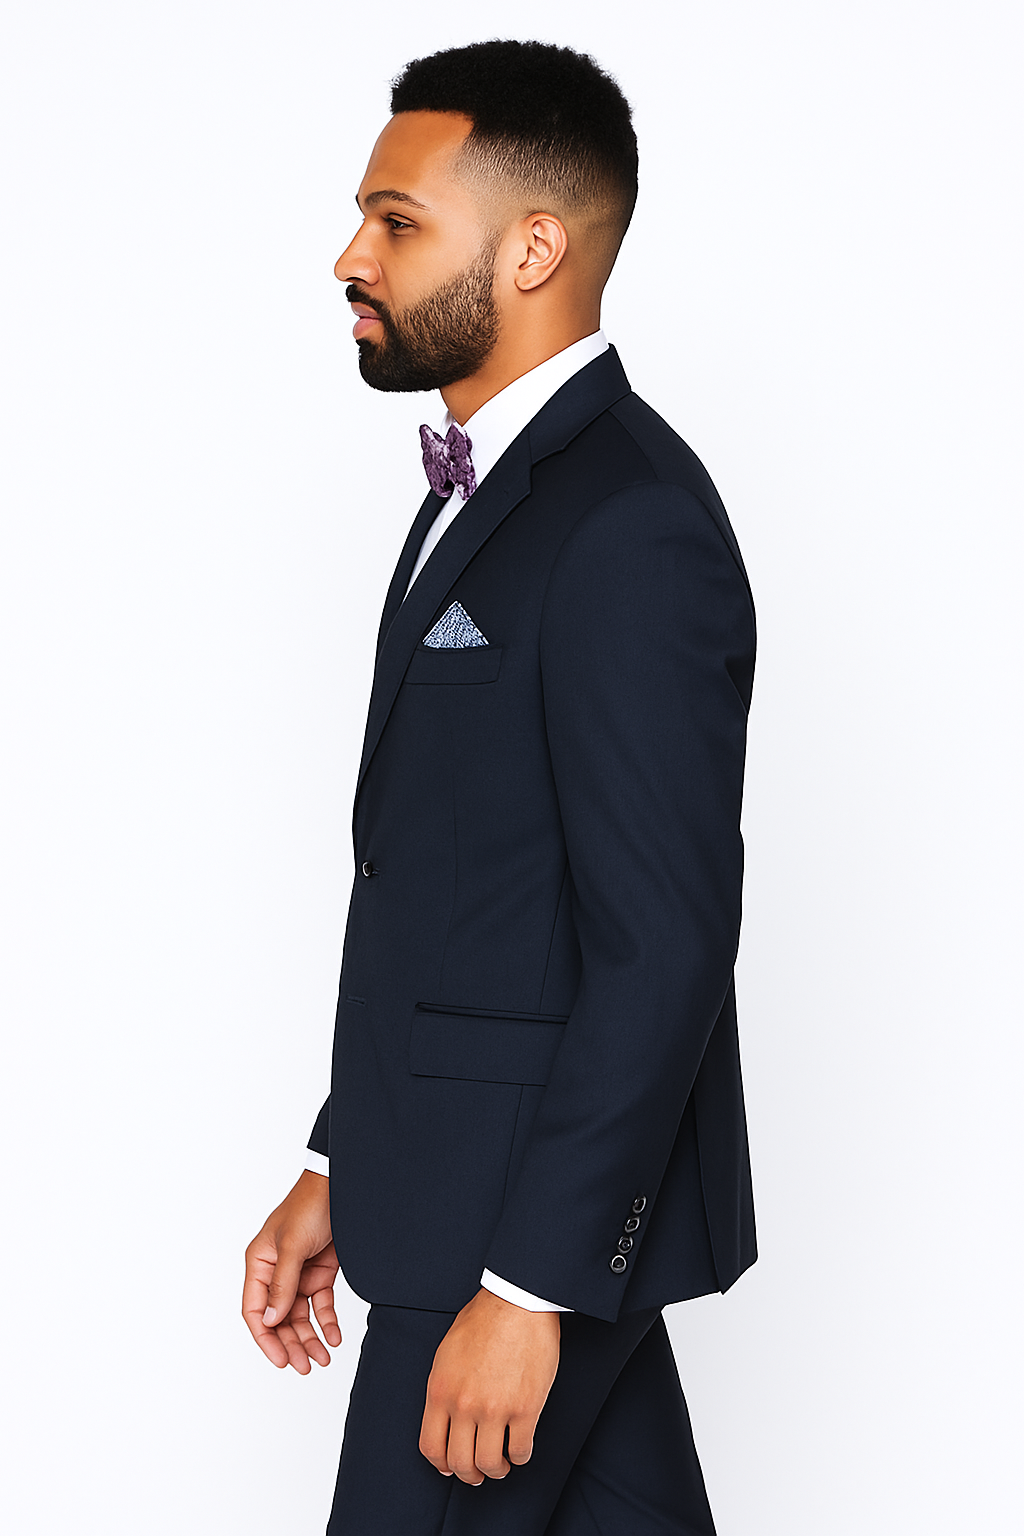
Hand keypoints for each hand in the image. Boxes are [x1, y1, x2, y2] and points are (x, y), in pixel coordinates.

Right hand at [242, 1170, 340, 1371]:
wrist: (342, 1187)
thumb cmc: (310, 1206)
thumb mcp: (293, 1246)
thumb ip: (282, 1284)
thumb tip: (270, 1320)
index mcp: (260, 1263)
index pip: (254, 1310)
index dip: (266, 1338)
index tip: (281, 1360)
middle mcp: (276, 1272)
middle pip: (279, 1318)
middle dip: (291, 1344)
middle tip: (305, 1367)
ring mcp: (299, 1273)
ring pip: (300, 1316)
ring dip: (310, 1338)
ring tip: (323, 1358)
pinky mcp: (321, 1272)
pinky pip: (321, 1304)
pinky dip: (327, 1322)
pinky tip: (334, 1337)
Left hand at [419, 1288, 559, 1483]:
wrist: (517, 1301)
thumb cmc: (484, 1318)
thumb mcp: (447, 1352)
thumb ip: (444, 1386)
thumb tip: (445, 1415)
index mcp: (440, 1390)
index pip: (431, 1446)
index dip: (441, 1464)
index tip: (450, 1467)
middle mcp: (463, 1405)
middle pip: (460, 1462)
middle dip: (469, 1474)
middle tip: (478, 1473)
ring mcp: (495, 1409)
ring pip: (489, 1463)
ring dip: (496, 1470)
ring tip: (502, 1464)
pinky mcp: (525, 1408)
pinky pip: (520, 1450)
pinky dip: (520, 1457)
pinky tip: (520, 1449)